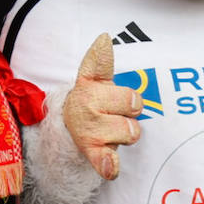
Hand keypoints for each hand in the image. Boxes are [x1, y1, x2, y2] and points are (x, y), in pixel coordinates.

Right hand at [62, 34, 141, 179]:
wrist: (70, 131)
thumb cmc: (93, 102)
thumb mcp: (95, 79)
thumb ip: (101, 60)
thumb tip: (105, 38)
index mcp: (88, 85)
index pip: (106, 72)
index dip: (125, 86)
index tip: (115, 60)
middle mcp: (85, 105)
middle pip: (133, 104)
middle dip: (132, 111)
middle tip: (118, 113)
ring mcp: (88, 131)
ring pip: (130, 131)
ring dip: (128, 134)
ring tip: (114, 131)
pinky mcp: (92, 153)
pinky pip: (104, 160)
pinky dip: (108, 164)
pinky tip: (111, 166)